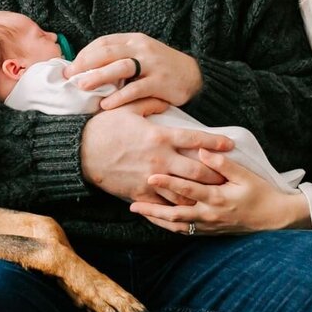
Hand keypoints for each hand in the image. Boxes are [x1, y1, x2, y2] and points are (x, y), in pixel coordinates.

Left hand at [64, 33, 201, 109]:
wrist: (195, 76)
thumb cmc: (161, 67)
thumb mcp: (141, 54)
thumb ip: (119, 57)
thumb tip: (87, 68)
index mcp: (134, 40)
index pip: (103, 42)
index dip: (85, 54)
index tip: (71, 66)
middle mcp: (141, 49)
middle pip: (108, 52)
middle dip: (86, 63)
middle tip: (69, 75)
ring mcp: (151, 65)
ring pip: (120, 68)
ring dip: (99, 76)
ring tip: (82, 86)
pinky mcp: (160, 82)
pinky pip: (135, 89)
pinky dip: (119, 97)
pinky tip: (106, 105)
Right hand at [79, 101, 232, 202]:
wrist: (81, 152)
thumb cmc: (104, 128)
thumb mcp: (127, 109)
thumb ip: (150, 103)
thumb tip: (166, 99)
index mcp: (159, 136)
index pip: (195, 139)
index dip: (215, 142)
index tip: (230, 145)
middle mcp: (160, 159)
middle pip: (197, 170)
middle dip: (216, 175)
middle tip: (229, 177)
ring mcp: (151, 178)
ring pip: (185, 192)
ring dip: (201, 194)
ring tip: (215, 197)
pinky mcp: (141, 193)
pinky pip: (164, 205)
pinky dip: (178, 209)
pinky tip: (189, 212)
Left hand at [128, 149, 311, 233]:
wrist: (274, 218)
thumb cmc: (261, 192)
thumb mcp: (245, 175)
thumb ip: (222, 163)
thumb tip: (202, 151)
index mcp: (217, 198)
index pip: (187, 190)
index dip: (168, 183)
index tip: (150, 176)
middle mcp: (210, 214)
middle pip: (175, 213)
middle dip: (152, 208)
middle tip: (132, 202)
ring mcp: (209, 225)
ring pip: (177, 225)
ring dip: (157, 219)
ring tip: (138, 211)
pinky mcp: (210, 231)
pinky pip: (185, 231)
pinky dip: (169, 226)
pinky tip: (157, 220)